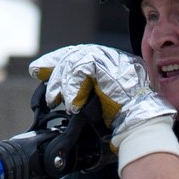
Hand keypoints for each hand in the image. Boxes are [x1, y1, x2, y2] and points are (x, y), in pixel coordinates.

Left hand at [30, 44, 149, 120]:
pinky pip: (83, 70)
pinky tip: (72, 104)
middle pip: (76, 53)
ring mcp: (113, 60)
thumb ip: (85, 96)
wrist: (140, 125)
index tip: (40, 69)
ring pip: (77, 60)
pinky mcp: (111, 66)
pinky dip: (73, 88)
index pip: (80, 56)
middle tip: (38, 75)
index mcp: (110, 66)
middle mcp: (112, 59)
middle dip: (53, 64)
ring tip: (54, 100)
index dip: (58, 60)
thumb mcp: (99, 106)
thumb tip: (64, 101)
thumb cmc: (124, 122)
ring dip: (62, 82)